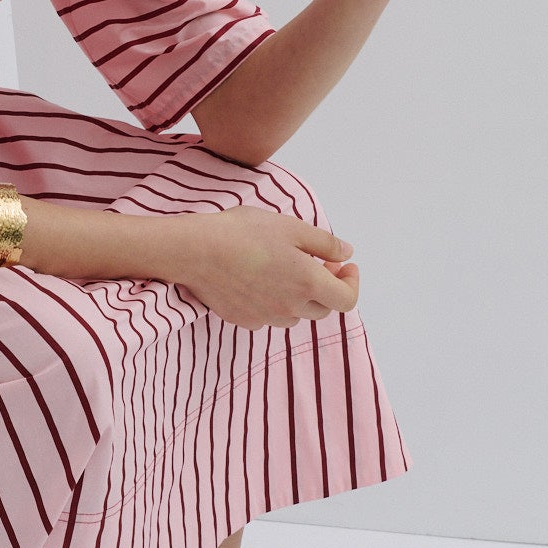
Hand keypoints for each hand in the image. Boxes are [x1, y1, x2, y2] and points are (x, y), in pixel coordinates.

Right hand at [162, 207, 359, 328]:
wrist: (195, 251)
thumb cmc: (243, 233)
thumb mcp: (292, 227)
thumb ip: (325, 243)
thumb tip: (347, 254)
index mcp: (308, 283)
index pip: (347, 299)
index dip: (351, 283)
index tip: (345, 266)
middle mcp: (291, 306)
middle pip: (323, 309)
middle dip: (325, 287)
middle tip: (315, 262)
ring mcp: (266, 317)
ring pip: (295, 314)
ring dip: (299, 296)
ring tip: (283, 269)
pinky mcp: (244, 320)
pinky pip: (268, 317)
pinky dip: (272, 302)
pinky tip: (258, 280)